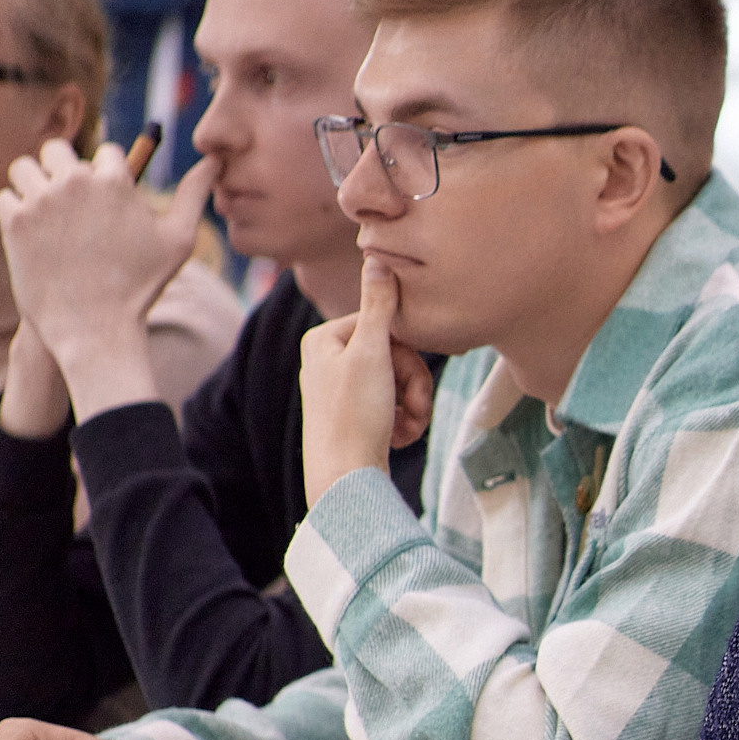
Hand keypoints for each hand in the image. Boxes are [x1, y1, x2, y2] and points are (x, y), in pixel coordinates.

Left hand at [0, 140, 218, 419]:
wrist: (95, 328)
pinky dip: (15, 214)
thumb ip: (194, 194)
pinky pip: (5, 198)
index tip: (106, 205)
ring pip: (24, 169)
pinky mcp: (14, 221)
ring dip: (34, 187)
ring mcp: (42, 200)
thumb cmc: (141, 285)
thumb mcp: (179, 239)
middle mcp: (75, 182)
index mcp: (115, 180)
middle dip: (62, 172)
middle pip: (57, 150)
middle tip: (73, 208)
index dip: (107, 177)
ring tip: (50, 219)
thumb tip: (214, 160)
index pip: (105, 153)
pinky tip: (36, 238)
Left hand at [299, 260, 434, 507]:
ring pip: (400, 381)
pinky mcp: (355, 418)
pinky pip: (394, 406)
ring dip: (415, 405)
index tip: (407, 378)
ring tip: (408, 427)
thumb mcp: (372, 355)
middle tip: (415, 409)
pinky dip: (405, 421)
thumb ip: (379, 306)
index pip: (386, 326)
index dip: (408, 354)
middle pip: (396, 355)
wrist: (346, 481)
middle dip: (415, 384)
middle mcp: (327, 362)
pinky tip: (399, 438)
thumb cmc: (354, 418)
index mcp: (323, 339)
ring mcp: (341, 391)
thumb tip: (377, 258)